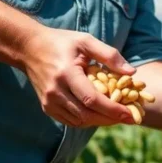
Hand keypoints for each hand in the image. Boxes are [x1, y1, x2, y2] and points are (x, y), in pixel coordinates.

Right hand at [21, 26, 135, 126]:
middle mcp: (55, 91)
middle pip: (86, 115)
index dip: (112, 110)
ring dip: (100, 121)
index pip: (92, 99)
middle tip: (130, 118)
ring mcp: (49, 101)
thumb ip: (109, 55)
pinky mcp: (46, 107)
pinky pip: (70, 120)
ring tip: (118, 116)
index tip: (130, 115)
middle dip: (110, 119)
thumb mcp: (86, 41)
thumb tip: (132, 72)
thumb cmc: (62, 42)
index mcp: (66, 73)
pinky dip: (87, 120)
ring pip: (79, 121)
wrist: (30, 48)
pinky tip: (100, 114)